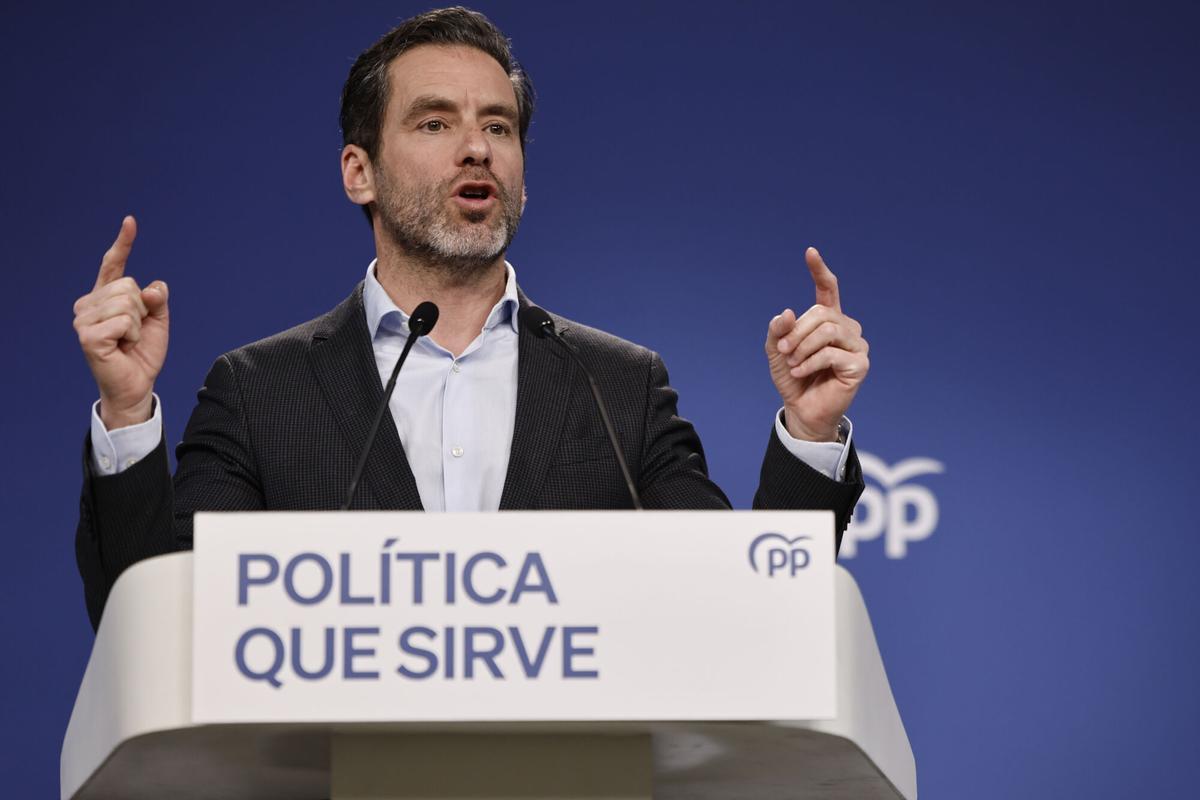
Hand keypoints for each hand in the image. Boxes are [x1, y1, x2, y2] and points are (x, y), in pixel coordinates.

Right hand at [73, 216, 169, 429]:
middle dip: (143, 308)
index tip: (130, 221)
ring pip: (128, 302)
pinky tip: (123, 346)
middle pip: (128, 285)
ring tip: (128, 340)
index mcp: (104, 297)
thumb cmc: (142, 353)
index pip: (113, 265)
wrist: (137, 385)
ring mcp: (84, 320)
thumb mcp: (158, 321)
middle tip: (135, 331)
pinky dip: (133, 334)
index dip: (123, 243)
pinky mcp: (87, 336)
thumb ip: (157, 299)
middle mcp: (88, 304)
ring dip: (139, 323)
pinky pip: (125, 320)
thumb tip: (152, 287)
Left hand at [764, 247, 868, 441]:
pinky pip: (831, 353)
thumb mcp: (776, 350)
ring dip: (802, 347)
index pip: (828, 290)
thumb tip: (788, 312)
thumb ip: (778, 330)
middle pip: (821, 314)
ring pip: (827, 330)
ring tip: (792, 363)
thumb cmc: (793, 378)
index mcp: (828, 320)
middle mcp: (847, 328)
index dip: (819, 271)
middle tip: (782, 350)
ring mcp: (857, 345)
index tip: (810, 252)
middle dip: (796, 331)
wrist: (802, 409)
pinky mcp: (860, 364)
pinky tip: (801, 371)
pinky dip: (809, 362)